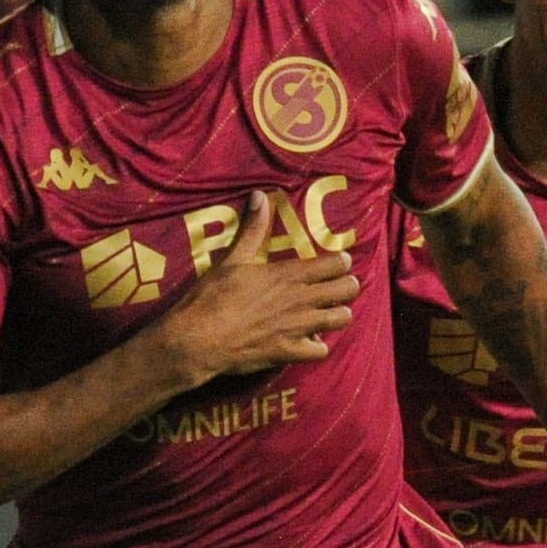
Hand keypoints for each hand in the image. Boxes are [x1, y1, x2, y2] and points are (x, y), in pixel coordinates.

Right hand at [150, 191, 358, 382]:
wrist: (198, 339)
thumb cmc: (212, 297)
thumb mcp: (233, 259)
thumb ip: (253, 229)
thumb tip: (260, 195)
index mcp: (288, 274)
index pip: (336, 264)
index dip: (342, 262)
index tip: (338, 262)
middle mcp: (300, 300)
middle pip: (348, 290)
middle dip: (347, 286)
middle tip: (337, 287)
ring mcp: (297, 328)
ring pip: (341, 319)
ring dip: (338, 314)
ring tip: (327, 312)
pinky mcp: (289, 352)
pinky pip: (321, 351)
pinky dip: (318, 345)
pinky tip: (308, 340)